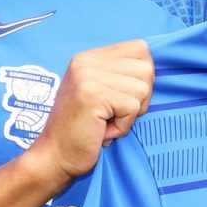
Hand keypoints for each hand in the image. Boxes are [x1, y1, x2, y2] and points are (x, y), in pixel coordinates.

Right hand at [27, 39, 153, 179]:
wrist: (54, 157)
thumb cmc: (82, 131)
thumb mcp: (99, 93)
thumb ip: (120, 76)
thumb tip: (152, 69)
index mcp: (88, 57)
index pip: (140, 48)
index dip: (142, 77)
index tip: (122, 98)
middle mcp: (86, 61)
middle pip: (146, 67)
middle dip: (140, 98)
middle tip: (114, 114)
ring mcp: (87, 76)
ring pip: (143, 88)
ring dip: (131, 114)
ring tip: (106, 122)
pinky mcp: (92, 95)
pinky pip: (133, 107)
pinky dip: (123, 126)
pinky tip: (102, 131)